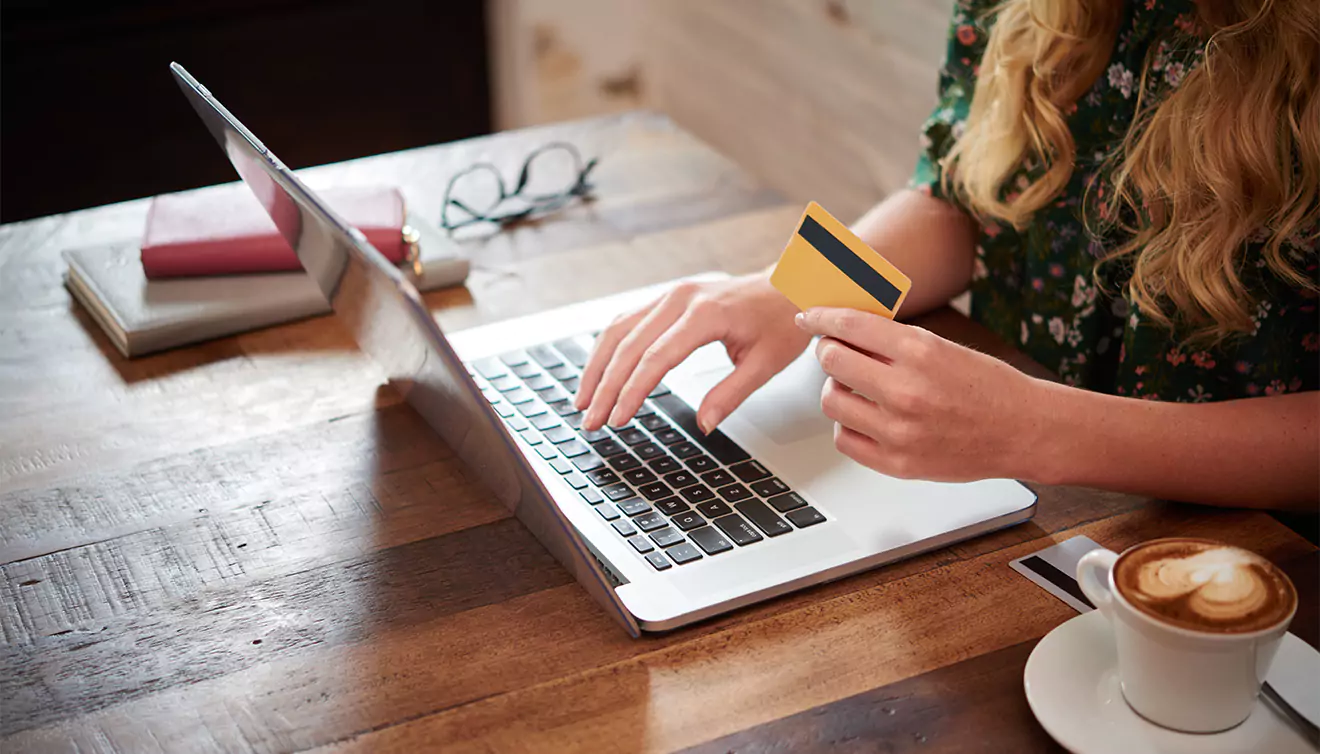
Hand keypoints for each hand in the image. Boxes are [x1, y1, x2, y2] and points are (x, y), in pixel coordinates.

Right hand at [576, 273, 810, 431]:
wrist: (789, 286)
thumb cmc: (781, 322)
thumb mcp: (765, 364)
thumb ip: (730, 395)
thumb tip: (704, 426)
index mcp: (705, 314)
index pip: (655, 358)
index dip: (632, 391)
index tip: (618, 419)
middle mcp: (680, 299)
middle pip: (628, 345)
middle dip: (605, 387)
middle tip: (591, 421)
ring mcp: (670, 295)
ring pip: (619, 330)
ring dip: (597, 367)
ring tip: (584, 401)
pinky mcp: (667, 299)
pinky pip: (627, 322)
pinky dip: (608, 349)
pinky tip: (599, 373)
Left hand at [796, 307, 1044, 481]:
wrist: (1024, 430)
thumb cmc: (987, 386)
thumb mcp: (942, 347)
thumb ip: (892, 341)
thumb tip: (842, 329)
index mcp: (920, 351)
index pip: (849, 325)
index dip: (821, 317)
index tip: (809, 317)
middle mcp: (907, 390)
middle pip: (832, 360)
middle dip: (829, 351)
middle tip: (836, 351)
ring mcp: (900, 430)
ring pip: (832, 400)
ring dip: (837, 388)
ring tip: (855, 387)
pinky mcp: (898, 463)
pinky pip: (844, 438)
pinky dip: (847, 424)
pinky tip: (864, 416)